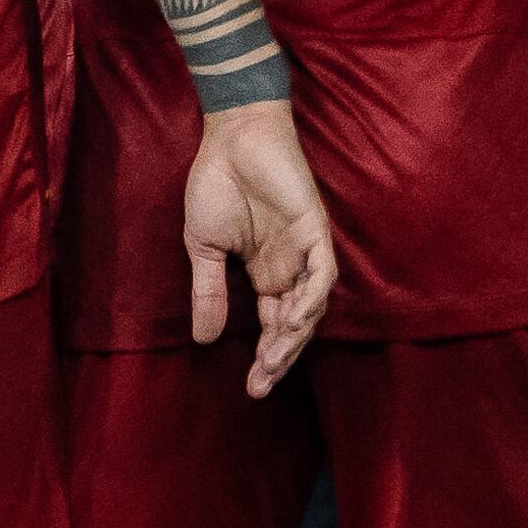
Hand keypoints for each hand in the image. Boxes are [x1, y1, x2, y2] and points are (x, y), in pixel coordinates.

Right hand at [183, 99, 339, 398]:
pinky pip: (323, 273)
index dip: (266, 358)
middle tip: (261, 386)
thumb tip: (204, 340)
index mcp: (265, 274)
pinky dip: (312, 298)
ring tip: (272, 361)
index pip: (272, 326)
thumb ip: (209, 292)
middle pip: (295, 326)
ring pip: (312, 306)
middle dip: (281, 358)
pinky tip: (294, 320)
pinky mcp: (315, 230)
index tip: (252, 388)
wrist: (230, 139)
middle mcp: (290, 268)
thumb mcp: (203, 248)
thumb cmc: (217, 184)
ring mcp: (305, 250)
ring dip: (294, 336)